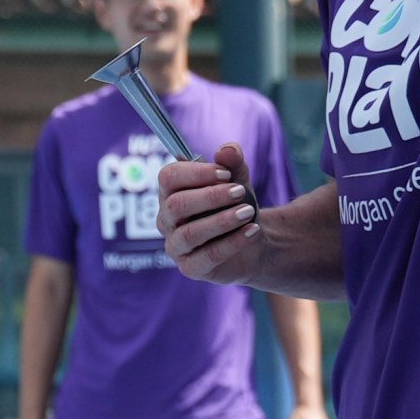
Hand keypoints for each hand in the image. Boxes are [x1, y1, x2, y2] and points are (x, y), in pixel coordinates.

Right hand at [160, 145, 263, 282]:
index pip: (168, 177)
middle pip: (176, 204)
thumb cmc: (236, 205)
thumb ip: (233, 163)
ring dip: (222, 220)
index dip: (196, 173)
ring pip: (191, 232)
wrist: (252, 238)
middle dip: (211, 196)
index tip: (226, 174)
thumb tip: (227, 150)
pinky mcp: (191, 268)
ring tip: (248, 212)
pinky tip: (252, 230)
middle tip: (240, 192)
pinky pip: (209, 255)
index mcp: (170, 192)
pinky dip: (233, 242)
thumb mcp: (238, 180)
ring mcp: (176, 246)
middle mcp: (167, 219)